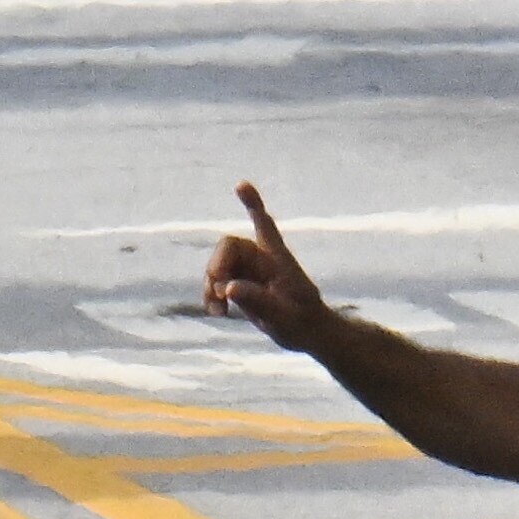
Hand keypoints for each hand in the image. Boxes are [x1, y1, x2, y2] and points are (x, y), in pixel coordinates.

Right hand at [200, 183, 340, 351]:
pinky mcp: (239, 284)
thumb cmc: (303, 322)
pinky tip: (217, 312)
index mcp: (278, 258)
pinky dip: (211, 295)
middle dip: (218, 265)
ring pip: (218, 265)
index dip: (253, 204)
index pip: (264, 225)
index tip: (241, 185)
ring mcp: (248, 271)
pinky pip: (216, 282)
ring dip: (211, 286)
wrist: (306, 333)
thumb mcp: (283, 317)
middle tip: (219, 289)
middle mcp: (261, 259)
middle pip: (229, 246)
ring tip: (219, 311)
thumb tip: (229, 287)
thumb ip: (258, 301)